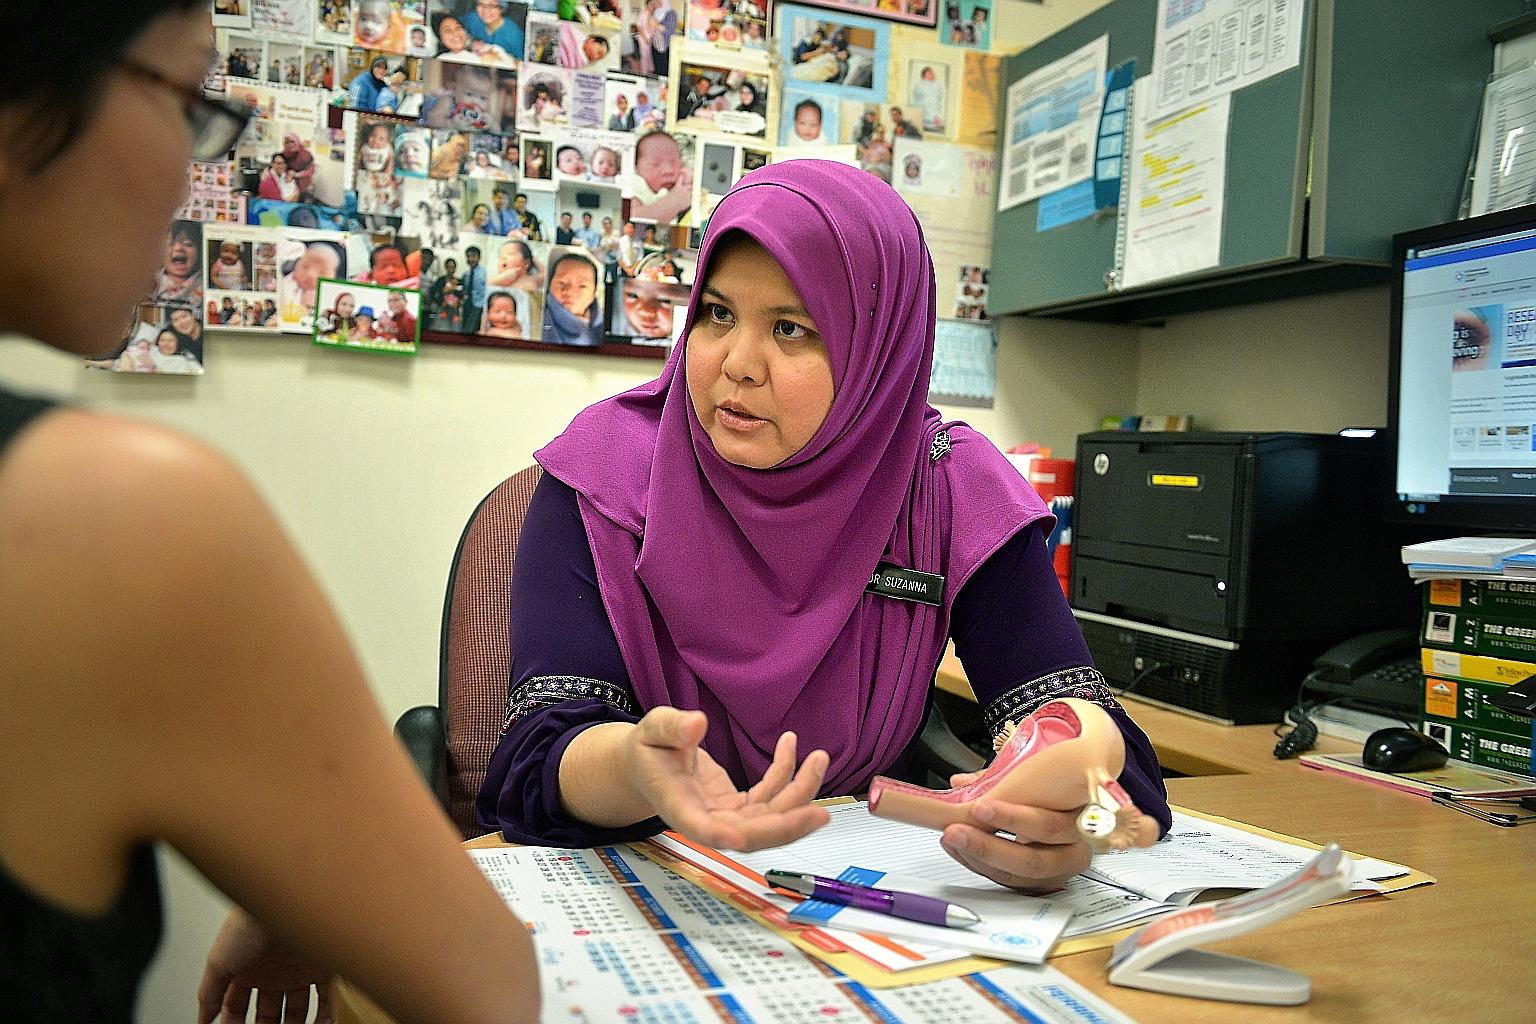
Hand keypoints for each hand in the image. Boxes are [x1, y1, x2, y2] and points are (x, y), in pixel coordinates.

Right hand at [196, 909, 332, 1023]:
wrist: (288, 900)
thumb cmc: (252, 922)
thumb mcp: (219, 961)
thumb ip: (209, 993)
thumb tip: (202, 1020)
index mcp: (246, 969)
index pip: (237, 1007)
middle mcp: (272, 971)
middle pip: (268, 1012)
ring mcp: (297, 970)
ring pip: (297, 1010)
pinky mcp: (322, 969)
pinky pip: (326, 1000)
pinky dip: (324, 1017)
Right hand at [627, 707, 829, 851]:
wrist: (650, 763)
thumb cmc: (649, 748)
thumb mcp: (653, 730)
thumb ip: (672, 728)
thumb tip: (696, 723)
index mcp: (678, 807)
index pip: (700, 830)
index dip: (721, 837)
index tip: (741, 838)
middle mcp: (706, 820)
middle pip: (749, 835)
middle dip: (786, 827)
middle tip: (818, 815)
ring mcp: (726, 817)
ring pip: (769, 818)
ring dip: (799, 793)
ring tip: (819, 758)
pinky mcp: (739, 807)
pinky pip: (770, 798)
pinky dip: (786, 775)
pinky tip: (791, 746)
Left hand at [937, 771, 1093, 893]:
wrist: (1078, 811)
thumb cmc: (1059, 791)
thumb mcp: (1039, 779)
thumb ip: (1001, 782)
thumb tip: (962, 782)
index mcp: (1082, 822)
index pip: (1049, 826)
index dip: (1013, 819)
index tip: (980, 807)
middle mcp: (1075, 853)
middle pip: (1032, 860)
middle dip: (988, 847)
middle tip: (956, 831)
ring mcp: (1059, 872)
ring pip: (1019, 876)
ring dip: (979, 858)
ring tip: (952, 838)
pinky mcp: (1042, 883)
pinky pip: (1009, 881)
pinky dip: (980, 865)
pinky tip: (959, 849)